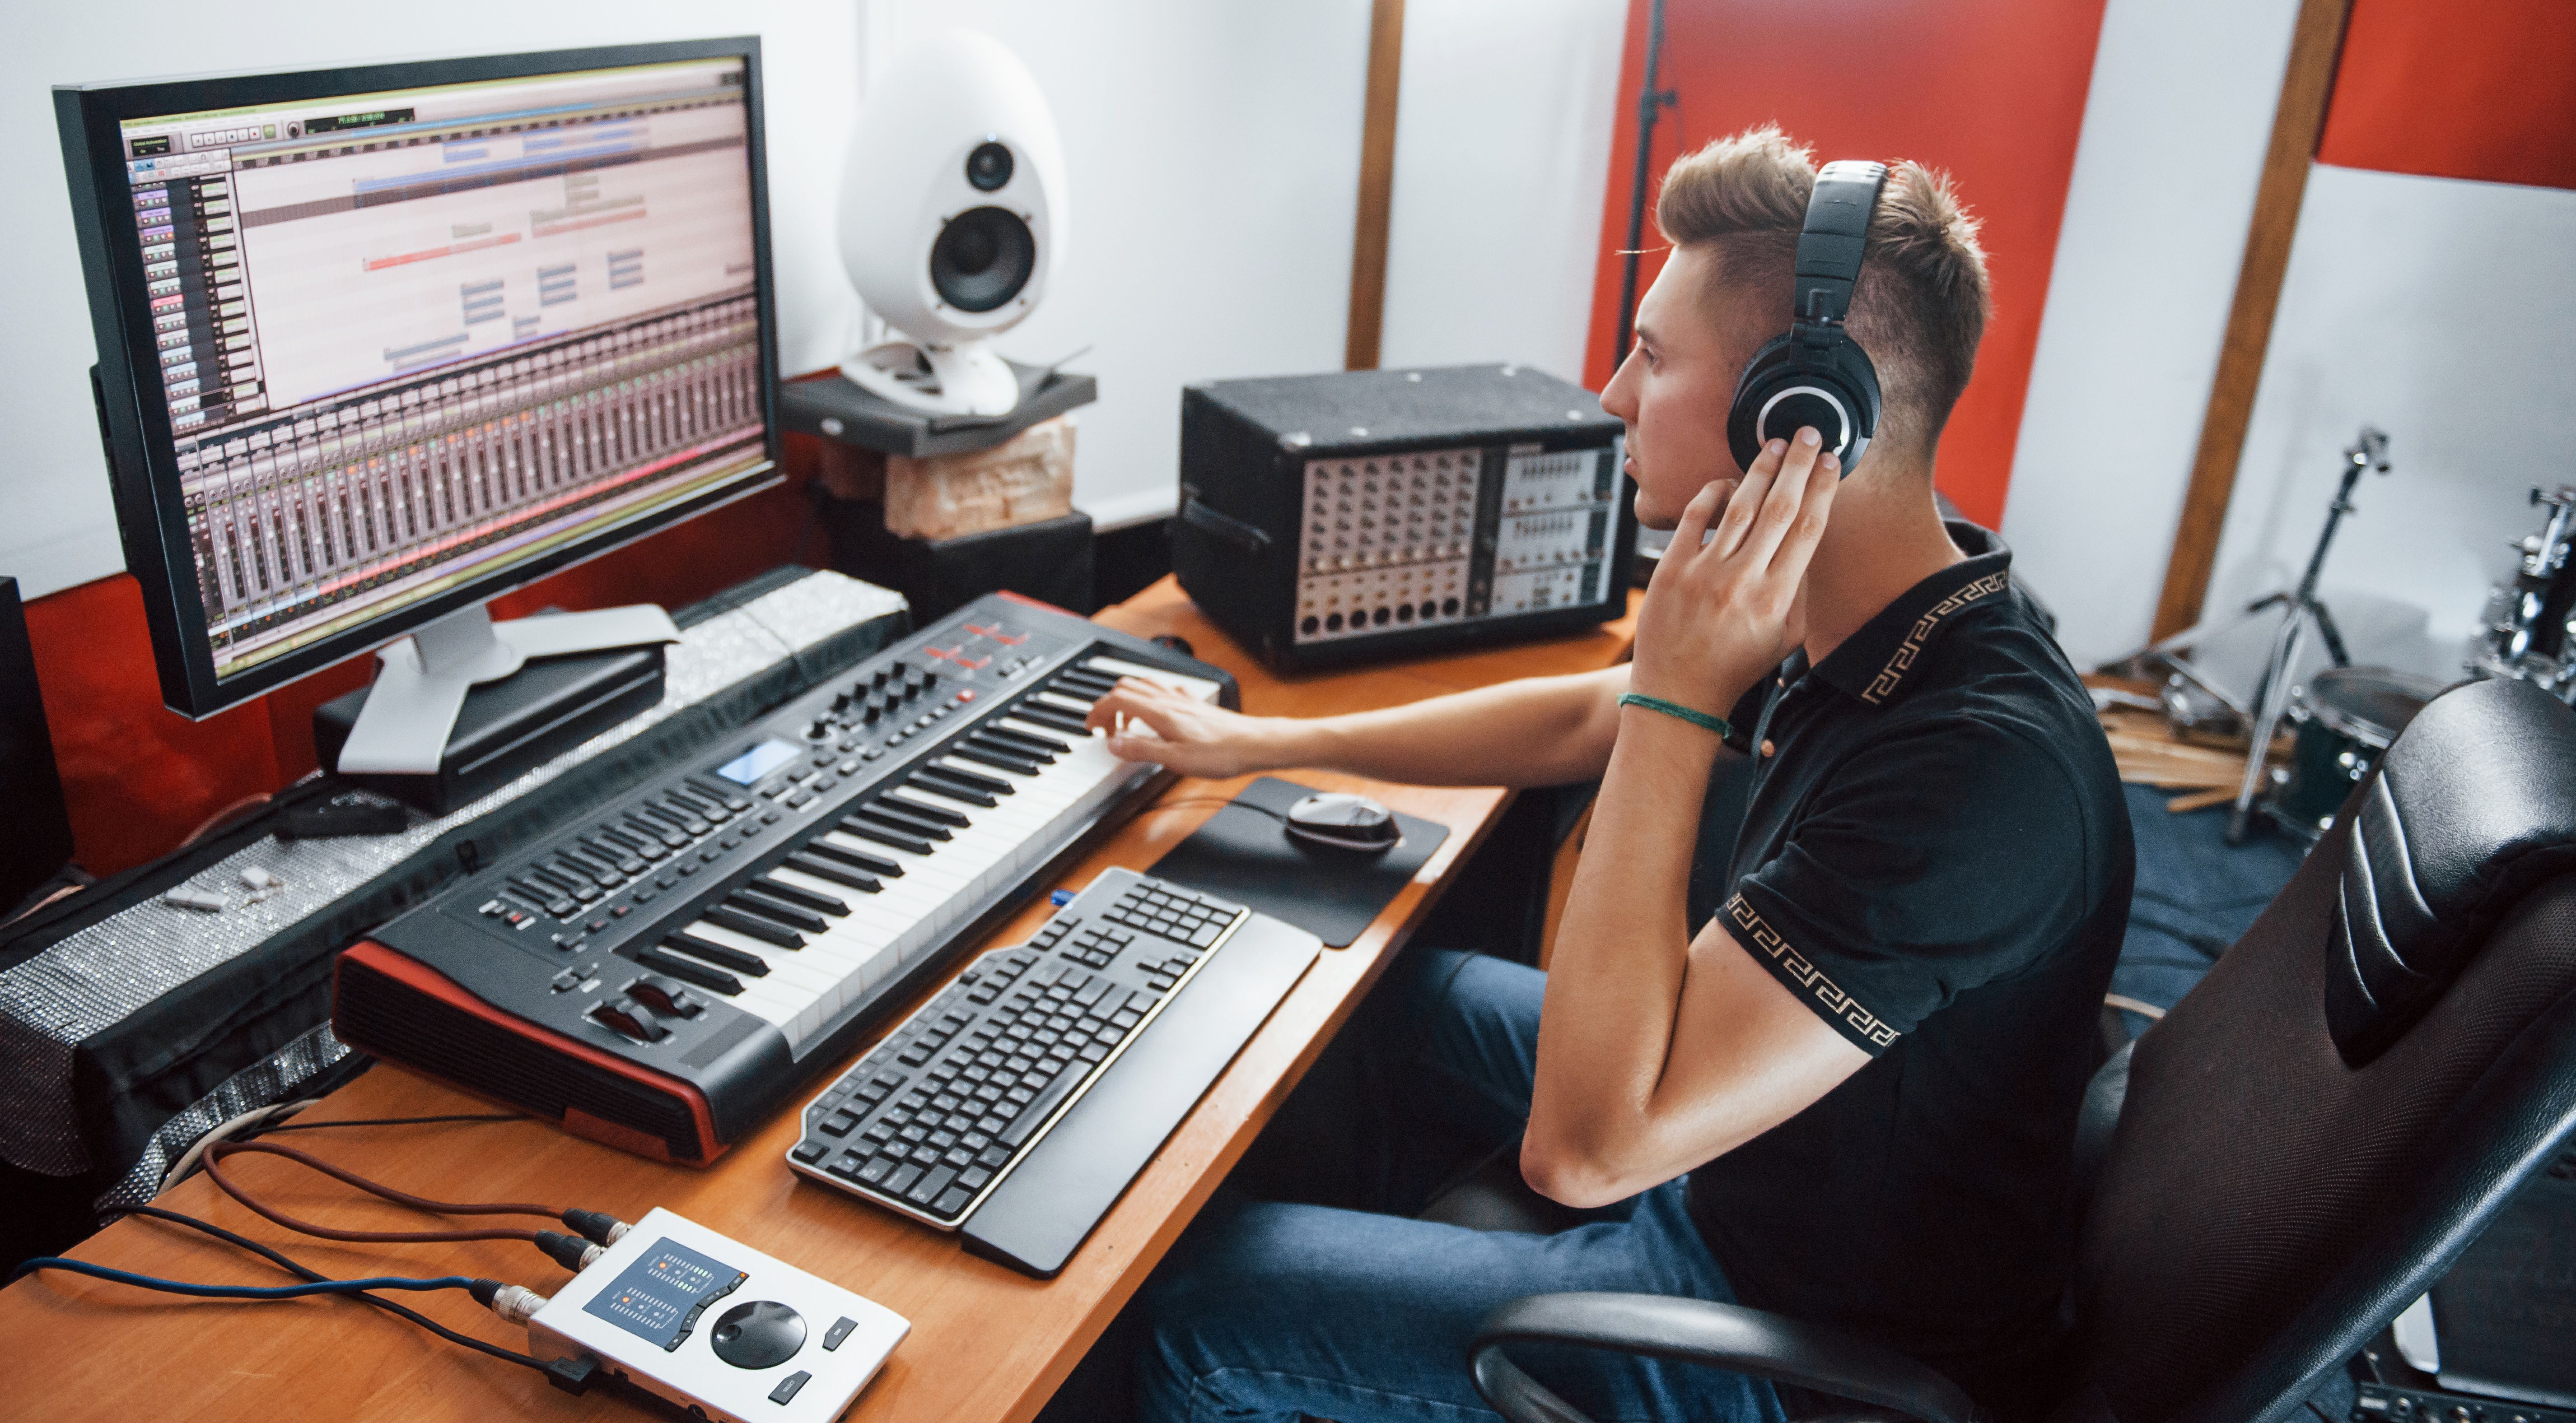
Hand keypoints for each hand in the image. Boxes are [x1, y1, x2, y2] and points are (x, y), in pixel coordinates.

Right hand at [1084, 678, 1293, 776]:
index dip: (1097, 710)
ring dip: (1127, 700)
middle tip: (1105, 728)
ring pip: (1145, 686)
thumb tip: (1113, 744)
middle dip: (1108, 704)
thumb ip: (1140, 749)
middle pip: (1126, 687)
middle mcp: (1169, 700)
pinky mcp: (1195, 705)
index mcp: (1159, 712)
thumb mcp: (1174, 759)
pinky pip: (1165, 691)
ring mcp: (1183, 700)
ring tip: (1126, 723)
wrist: (1254, 744)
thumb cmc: (1220, 753)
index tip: (1089, 726)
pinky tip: (1156, 716)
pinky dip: (1150, 700)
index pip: (1116, 698)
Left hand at [1631, 427, 1839, 718]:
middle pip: (1780, 509)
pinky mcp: (1670, 569)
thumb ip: (1799, 590)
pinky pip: (1694, 517)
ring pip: (1739, 506)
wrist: (1677, 694)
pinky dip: (1712, 493)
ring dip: (1761, 471)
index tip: (1832, 463)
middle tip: (1810, 435)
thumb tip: (1804, 539)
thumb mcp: (1784, 638)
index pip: (1808, 530)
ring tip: (1776, 445)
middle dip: (1799, 467)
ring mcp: (1703, 573)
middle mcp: (1742, 582)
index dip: (1823, 490)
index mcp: (1777, 600)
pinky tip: (1728, 480)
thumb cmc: (1736, 666)